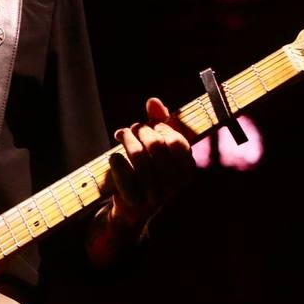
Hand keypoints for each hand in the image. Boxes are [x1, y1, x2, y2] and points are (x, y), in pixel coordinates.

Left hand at [106, 97, 193, 232]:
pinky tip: (115, 157)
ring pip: (138, 156)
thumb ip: (159, 120)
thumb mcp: (158, 141)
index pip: (177, 142)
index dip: (161, 128)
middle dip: (140, 130)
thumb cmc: (149, 165)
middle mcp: (175, 186)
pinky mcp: (135, 203)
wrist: (133, 202)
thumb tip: (153, 101)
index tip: (153, 126)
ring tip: (121, 135)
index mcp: (187, 171)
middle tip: (132, 129)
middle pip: (155, 145)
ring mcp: (156, 196)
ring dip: (126, 139)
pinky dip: (116, 161)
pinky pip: (123, 174)